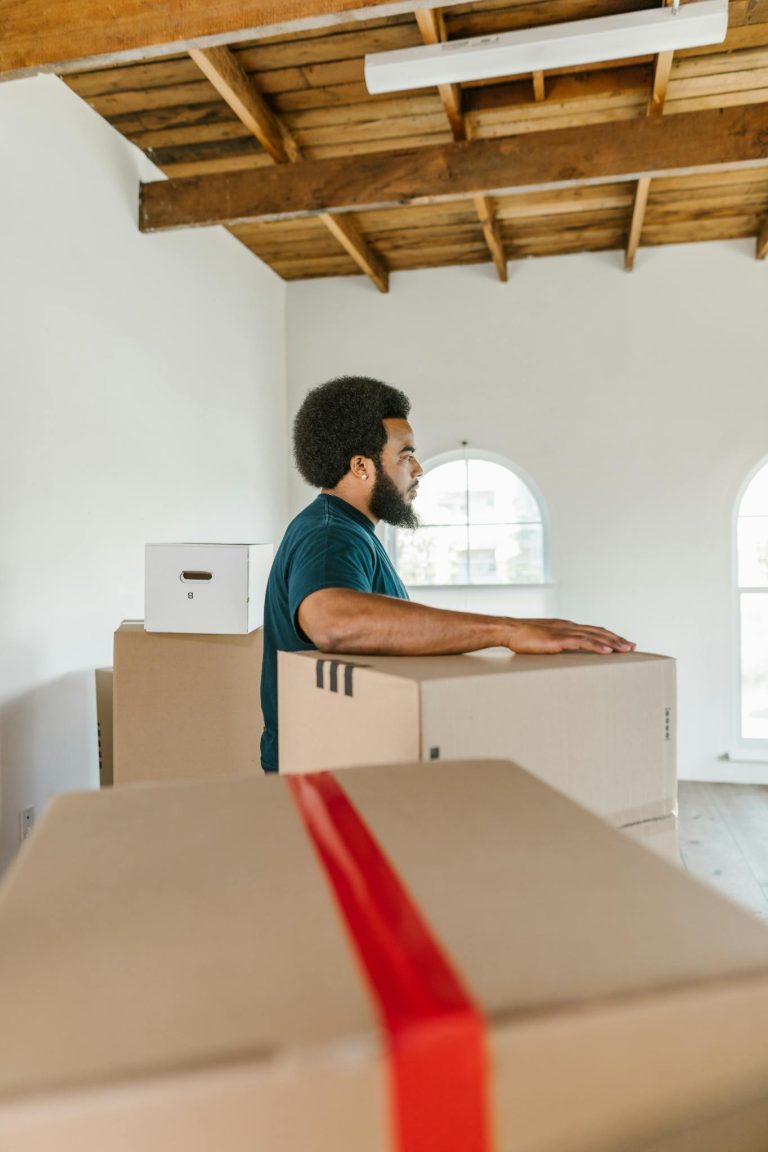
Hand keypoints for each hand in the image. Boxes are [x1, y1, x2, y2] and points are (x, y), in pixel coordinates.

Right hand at [506, 618, 635, 654]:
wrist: (508, 630)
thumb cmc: (521, 637)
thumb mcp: (542, 640)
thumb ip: (554, 644)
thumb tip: (561, 653)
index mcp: (565, 626)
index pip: (592, 630)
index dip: (608, 636)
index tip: (621, 642)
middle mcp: (568, 626)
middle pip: (598, 631)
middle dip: (617, 639)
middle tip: (632, 646)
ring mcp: (564, 631)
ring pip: (594, 636)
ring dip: (612, 643)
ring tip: (626, 650)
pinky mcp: (558, 639)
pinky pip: (582, 642)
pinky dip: (597, 646)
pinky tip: (608, 651)